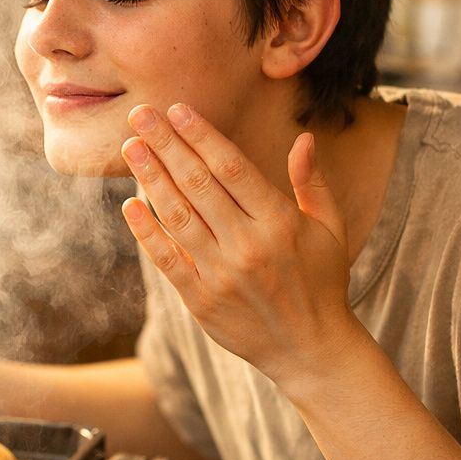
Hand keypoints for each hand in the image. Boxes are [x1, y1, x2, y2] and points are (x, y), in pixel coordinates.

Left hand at [119, 102, 357, 386]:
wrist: (310, 350)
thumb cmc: (322, 282)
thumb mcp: (329, 229)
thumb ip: (313, 183)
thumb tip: (303, 139)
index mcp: (280, 221)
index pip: (232, 167)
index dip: (201, 135)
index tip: (176, 109)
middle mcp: (249, 245)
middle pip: (198, 184)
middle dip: (166, 144)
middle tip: (139, 115)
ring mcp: (222, 274)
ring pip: (178, 216)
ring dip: (150, 178)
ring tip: (131, 148)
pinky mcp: (201, 301)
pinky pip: (167, 260)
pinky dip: (146, 233)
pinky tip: (130, 206)